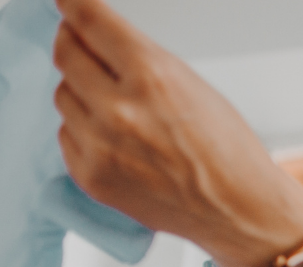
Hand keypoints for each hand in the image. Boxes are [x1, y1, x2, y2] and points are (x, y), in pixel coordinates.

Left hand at [52, 0, 302, 266]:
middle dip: (74, 44)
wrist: (240, 211)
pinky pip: (67, 135)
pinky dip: (84, 131)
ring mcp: (101, 146)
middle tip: (86, 47)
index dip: (73, 4)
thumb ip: (141, 59)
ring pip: (63, 95)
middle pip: (65, 53)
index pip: (89, 19)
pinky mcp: (91, 176)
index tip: (65, 0)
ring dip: (81, 92)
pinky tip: (116, 139)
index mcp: (152, 75)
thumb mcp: (193, 85)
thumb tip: (97, 39)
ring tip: (116, 107)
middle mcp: (120, 109)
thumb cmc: (228, 150)